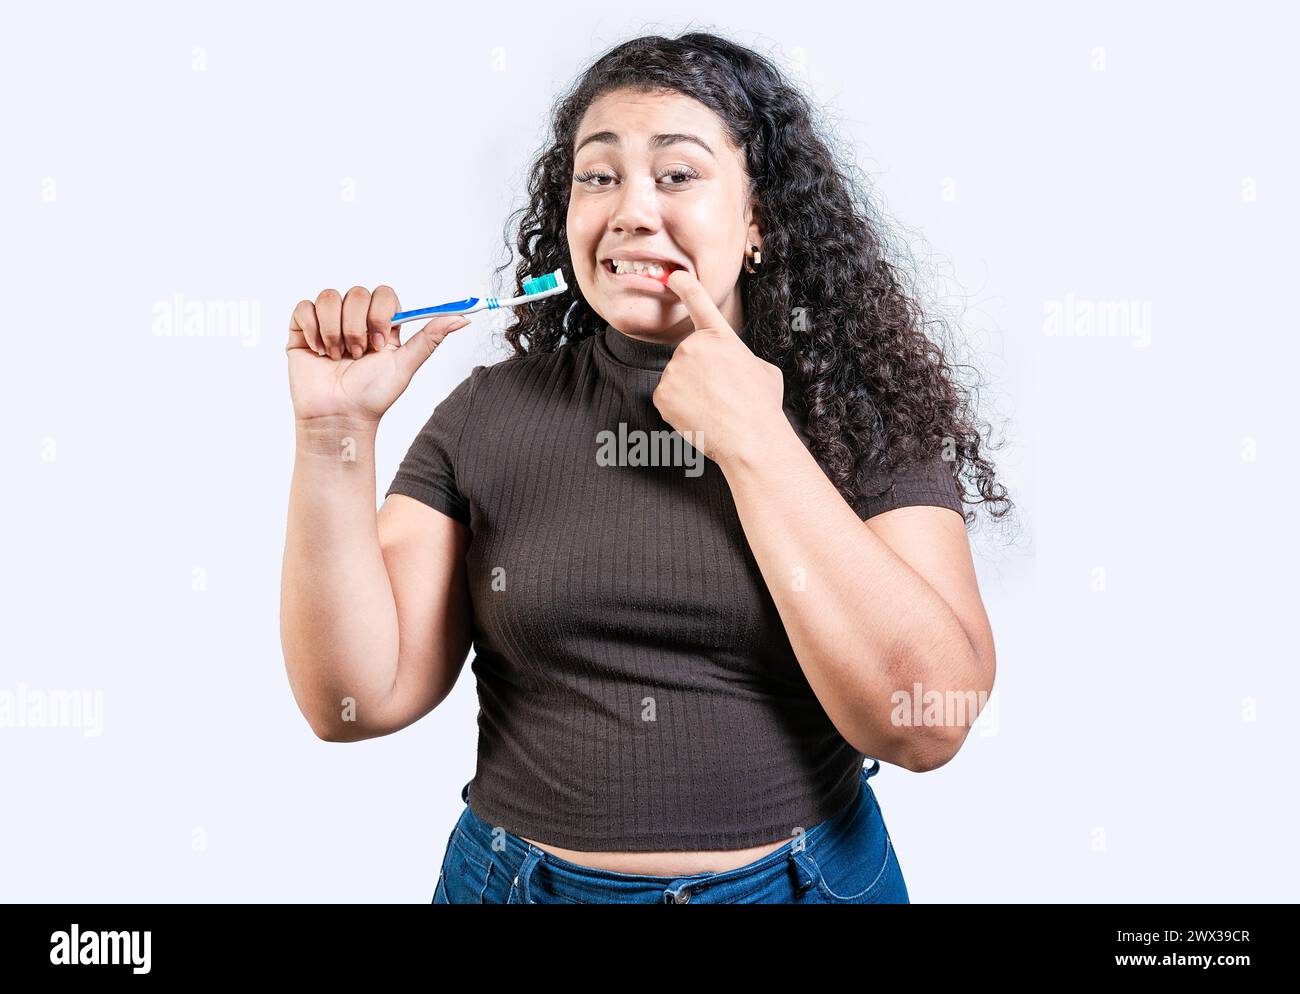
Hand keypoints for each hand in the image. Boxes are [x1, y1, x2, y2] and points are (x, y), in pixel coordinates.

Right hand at [285, 285, 469, 424]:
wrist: (339, 416)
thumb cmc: (372, 397)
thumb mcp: (405, 365)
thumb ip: (431, 338)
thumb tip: (463, 318)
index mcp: (381, 325)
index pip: (383, 294)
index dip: (380, 314)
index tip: (379, 343)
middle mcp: (355, 320)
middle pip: (357, 293)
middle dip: (357, 328)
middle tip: (357, 355)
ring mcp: (328, 323)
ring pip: (330, 297)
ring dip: (335, 330)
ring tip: (337, 356)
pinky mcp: (303, 330)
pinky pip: (304, 308)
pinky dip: (313, 330)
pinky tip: (319, 351)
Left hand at [654, 268, 786, 466]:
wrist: (750, 438)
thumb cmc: (762, 406)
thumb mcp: (763, 370)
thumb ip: (741, 358)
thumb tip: (735, 365)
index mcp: (720, 336)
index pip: (697, 299)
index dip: (683, 284)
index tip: (673, 277)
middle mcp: (692, 346)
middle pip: (689, 357)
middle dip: (700, 374)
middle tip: (722, 395)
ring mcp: (674, 370)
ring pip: (677, 380)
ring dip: (690, 393)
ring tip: (714, 409)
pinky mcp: (661, 394)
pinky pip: (667, 399)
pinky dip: (679, 410)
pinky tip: (699, 418)